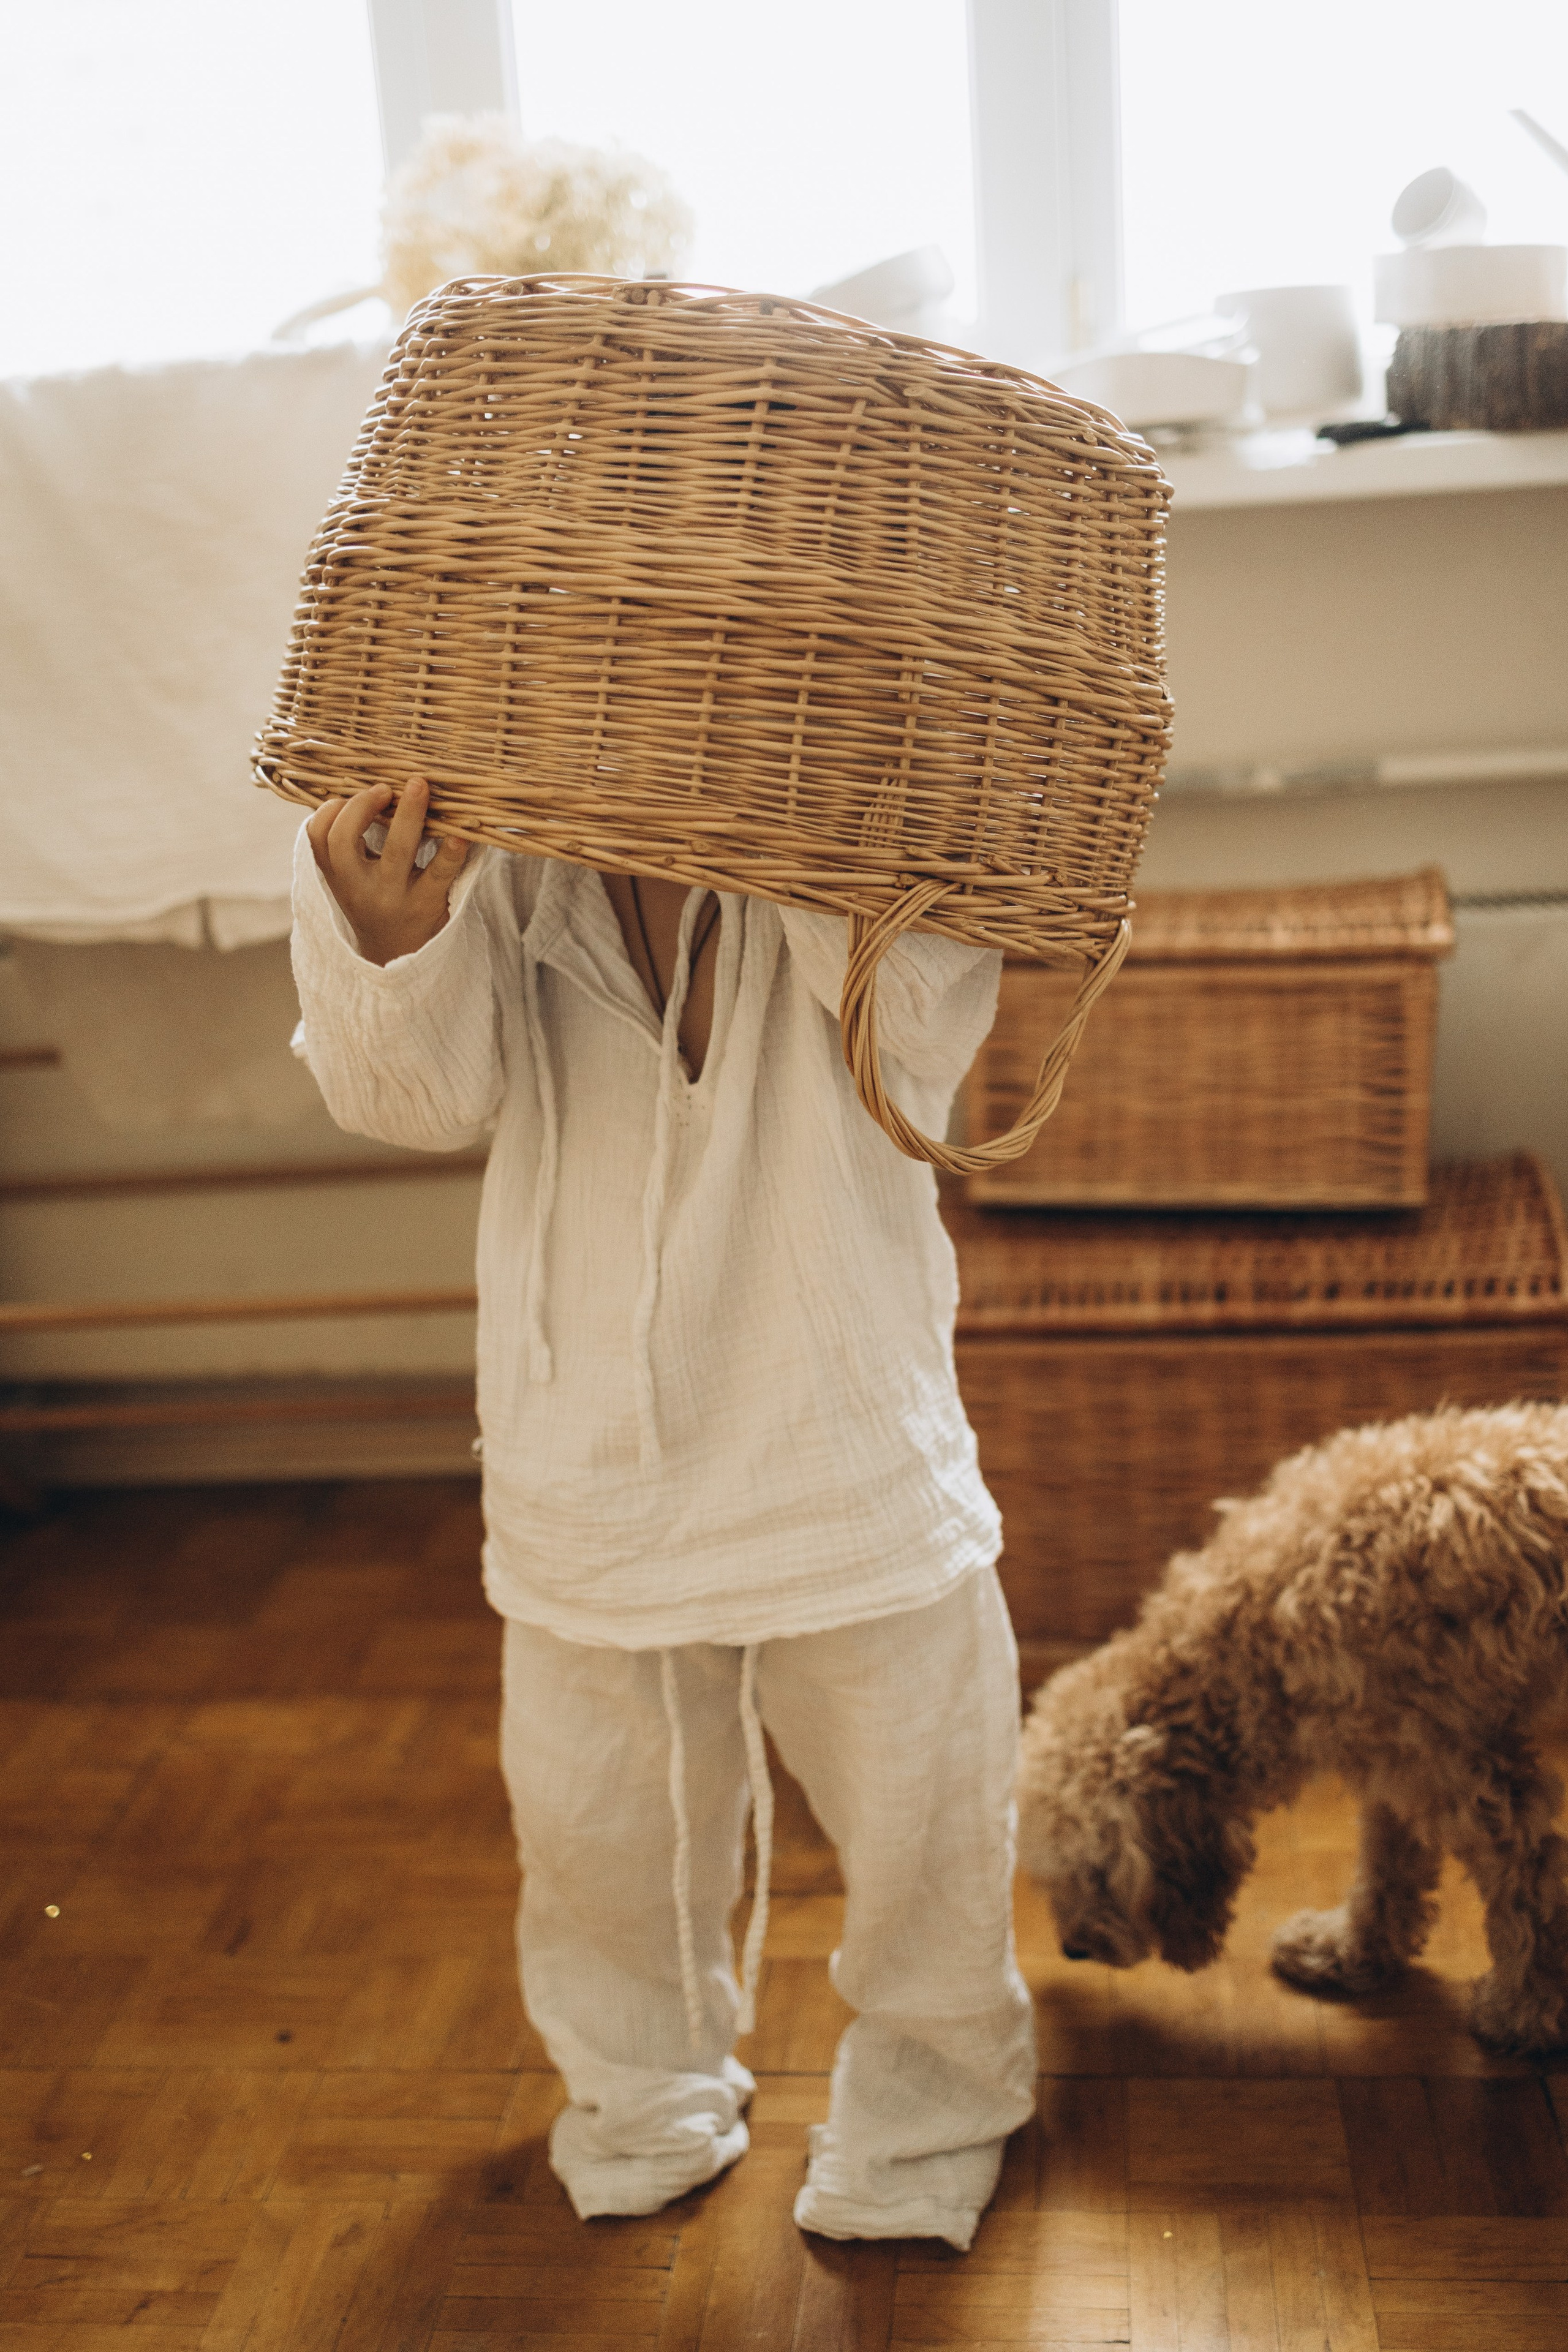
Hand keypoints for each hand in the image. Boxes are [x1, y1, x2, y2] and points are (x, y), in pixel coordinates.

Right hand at [307, 779, 468, 966]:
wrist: (399, 958)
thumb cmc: (377, 904)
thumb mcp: (353, 881)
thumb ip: (351, 845)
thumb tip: (365, 788)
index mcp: (338, 876)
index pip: (318, 837)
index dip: (330, 809)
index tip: (349, 796)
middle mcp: (359, 887)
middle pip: (344, 841)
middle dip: (361, 806)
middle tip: (385, 788)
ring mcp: (392, 897)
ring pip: (396, 850)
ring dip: (409, 815)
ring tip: (419, 787)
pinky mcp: (425, 905)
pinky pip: (438, 874)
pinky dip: (452, 852)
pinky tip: (462, 834)